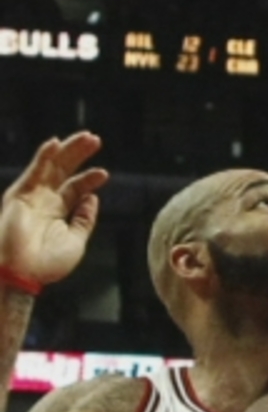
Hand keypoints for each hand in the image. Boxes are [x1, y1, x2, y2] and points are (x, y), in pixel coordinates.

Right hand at [0, 132, 107, 286]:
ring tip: (87, 137)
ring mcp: (31, 197)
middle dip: (80, 154)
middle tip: (96, 139)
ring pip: (51, 166)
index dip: (89, 179)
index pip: (75, 189)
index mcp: (56, 213)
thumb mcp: (75, 241)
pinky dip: (44, 156)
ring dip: (68, 150)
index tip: (104, 173)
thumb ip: (84, 219)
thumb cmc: (46, 264)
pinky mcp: (19, 195)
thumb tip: (93, 199)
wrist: (20, 274)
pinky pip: (33, 171)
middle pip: (64, 171)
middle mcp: (43, 202)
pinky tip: (56, 143)